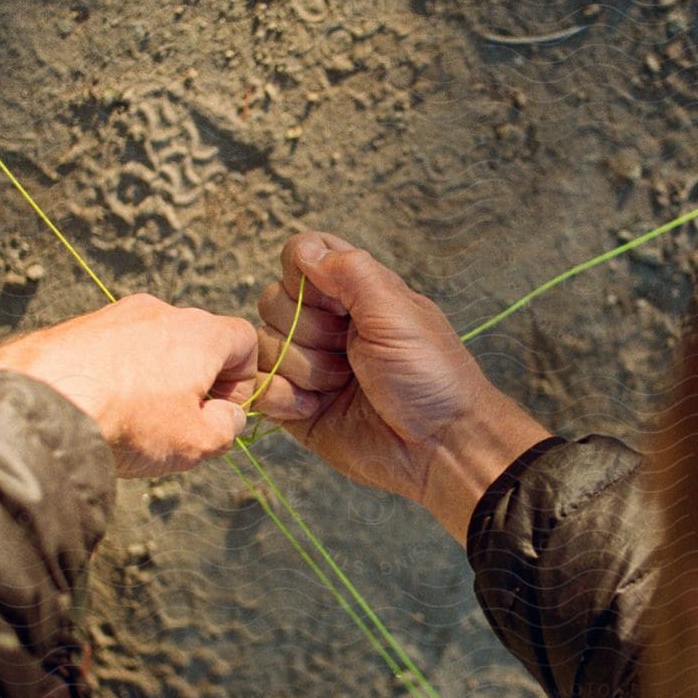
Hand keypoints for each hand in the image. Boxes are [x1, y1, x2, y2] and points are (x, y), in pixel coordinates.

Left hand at [0, 293, 257, 477]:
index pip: (245, 340)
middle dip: (196, 382)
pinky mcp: (78, 327)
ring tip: (132, 421)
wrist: (40, 406)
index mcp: (200, 332)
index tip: (220, 413)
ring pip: (153, 345)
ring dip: (155, 379)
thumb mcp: (197, 442)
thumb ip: (227, 428)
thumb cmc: (126, 422)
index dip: (243, 381)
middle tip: (177, 423)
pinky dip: (116, 376)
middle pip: (197, 343)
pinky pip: (113, 349)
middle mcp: (160, 312)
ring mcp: (115, 315)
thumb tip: (227, 417)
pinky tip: (100, 409)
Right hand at [252, 231, 551, 539]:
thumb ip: (350, 271)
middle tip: (351, 353)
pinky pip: (260, 387)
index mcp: (354, 292)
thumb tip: (306, 250)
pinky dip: (283, 396)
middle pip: (273, 300)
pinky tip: (317, 407)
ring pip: (263, 344)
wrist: (437, 447)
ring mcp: (308, 364)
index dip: (303, 272)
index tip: (336, 300)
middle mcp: (326, 323)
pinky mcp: (296, 405)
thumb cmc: (429, 375)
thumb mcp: (396, 312)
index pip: (302, 255)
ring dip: (304, 367)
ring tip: (342, 385)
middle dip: (310, 328)